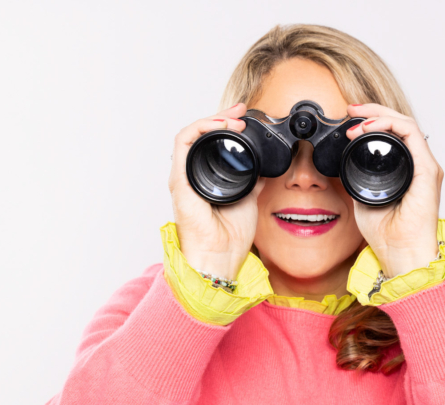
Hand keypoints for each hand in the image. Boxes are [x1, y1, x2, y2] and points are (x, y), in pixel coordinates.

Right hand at [169, 103, 266, 278]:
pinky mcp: (180, 180)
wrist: (221, 256)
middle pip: (201, 135)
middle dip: (221, 116)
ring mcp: (184, 177)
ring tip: (233, 116)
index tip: (244, 116)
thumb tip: (264, 167)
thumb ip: (253, 181)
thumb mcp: (249, 199)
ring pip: (190, 134)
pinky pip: (183, 144)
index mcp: (206, 180)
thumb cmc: (230, 237)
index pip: (211, 143)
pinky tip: (218, 125)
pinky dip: (200, 129)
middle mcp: (191, 175)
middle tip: (241, 109)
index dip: (226, 125)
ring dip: (212, 120)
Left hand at [344, 104, 442, 276]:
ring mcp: (425, 167)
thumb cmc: (387, 235)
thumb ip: (358, 180)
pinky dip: (390, 125)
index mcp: (406, 172)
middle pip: (400, 124)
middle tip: (351, 109)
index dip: (372, 121)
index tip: (350, 120)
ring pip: (407, 124)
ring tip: (358, 117)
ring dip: (380, 115)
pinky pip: (412, 135)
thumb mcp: (363, 200)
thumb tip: (344, 164)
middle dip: (374, 110)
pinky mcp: (428, 171)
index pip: (393, 135)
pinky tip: (370, 127)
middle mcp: (419, 166)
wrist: (401, 253)